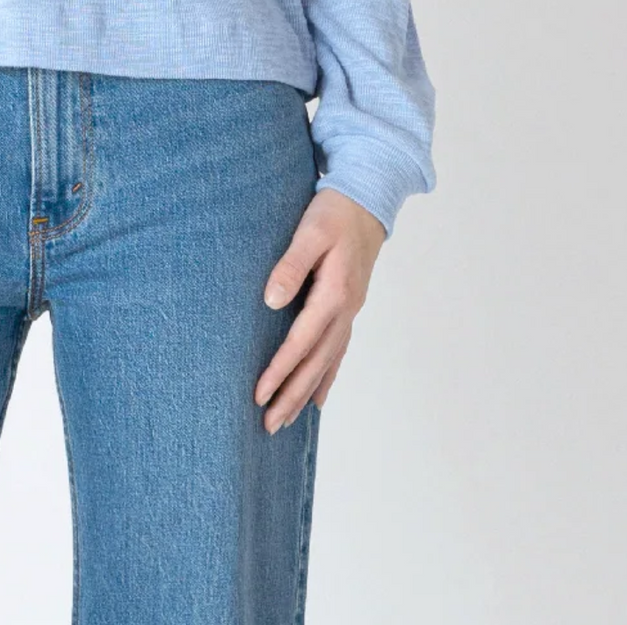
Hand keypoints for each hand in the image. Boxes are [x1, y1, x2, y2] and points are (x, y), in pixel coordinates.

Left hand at [254, 187, 386, 431]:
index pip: (302, 342)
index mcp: (335, 293)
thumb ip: (290, 265)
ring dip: (306, 393)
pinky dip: (326, 377)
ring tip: (286, 421)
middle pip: (316, 363)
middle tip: (268, 426)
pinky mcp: (348, 308)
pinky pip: (337, 351)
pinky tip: (317, 398)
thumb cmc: (334, 212)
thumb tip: (270, 301)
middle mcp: (346, 310)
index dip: (280, 370)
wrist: (367, 201)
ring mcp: (350, 312)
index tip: (259, 394)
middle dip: (292, 396)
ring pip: (327, 363)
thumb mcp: (310, 231)